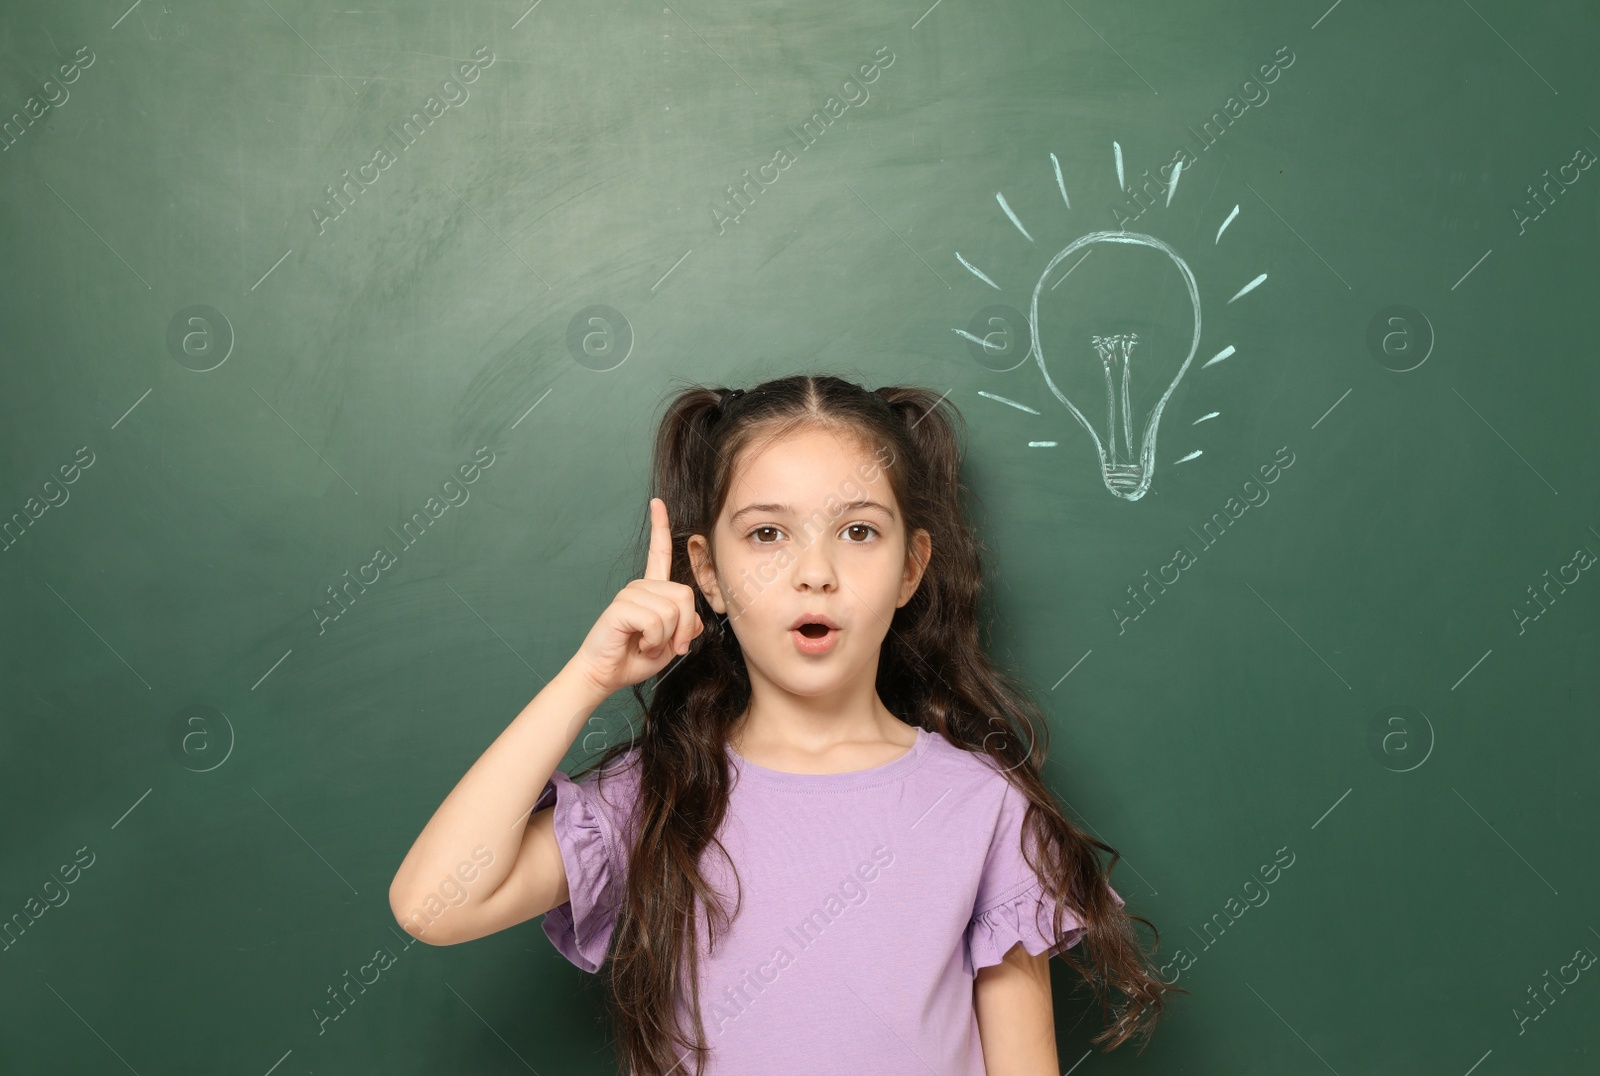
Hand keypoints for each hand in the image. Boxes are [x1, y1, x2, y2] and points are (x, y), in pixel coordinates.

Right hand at [569, 497, 705, 698]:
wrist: (606, 675)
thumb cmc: (635, 658)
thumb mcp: (672, 642)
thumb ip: (687, 625)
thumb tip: (693, 618)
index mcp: (651, 590)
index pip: (659, 552)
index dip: (660, 527)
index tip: (657, 503)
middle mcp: (640, 586)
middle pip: (685, 595)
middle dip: (684, 628)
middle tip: (669, 645)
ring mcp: (629, 594)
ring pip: (672, 611)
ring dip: (667, 638)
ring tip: (648, 644)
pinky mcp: (621, 607)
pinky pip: (656, 622)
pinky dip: (655, 641)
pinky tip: (639, 644)